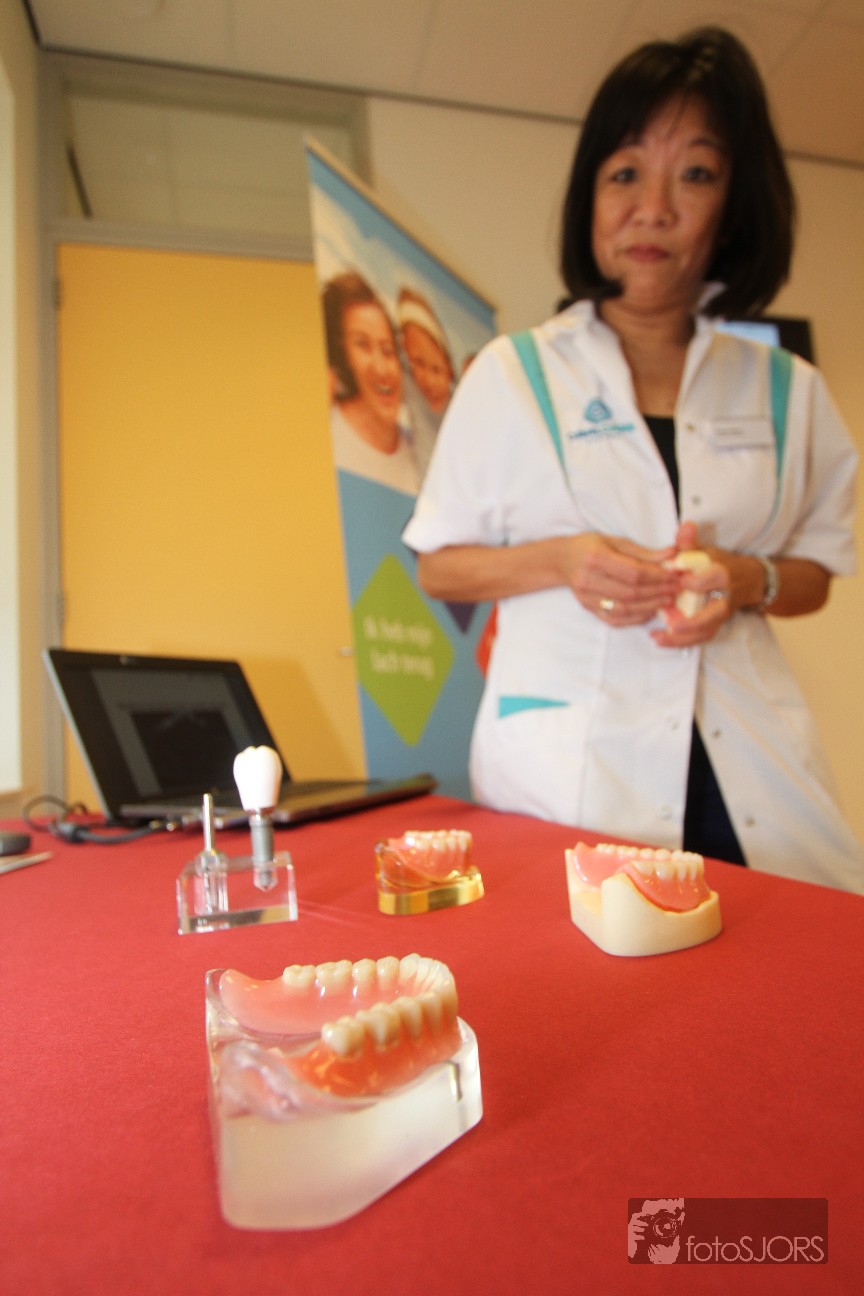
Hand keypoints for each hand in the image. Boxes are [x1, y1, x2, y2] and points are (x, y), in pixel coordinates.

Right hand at [556, 532, 678, 626]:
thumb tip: (672, 555)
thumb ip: (643, 552)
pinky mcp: (588, 608)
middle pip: (631, 592)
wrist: (561, 560)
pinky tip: (649, 611)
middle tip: (675, 589)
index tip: (674, 576)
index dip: (657, 576)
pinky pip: (614, 619)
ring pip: (624, 608)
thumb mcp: (615, 541)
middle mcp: (589, 579)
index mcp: (596, 557)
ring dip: (649, 607)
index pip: (633, 572)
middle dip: (657, 592)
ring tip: (666, 601)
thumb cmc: (589, 546)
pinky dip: (635, 618)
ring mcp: (587, 597)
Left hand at [651, 521, 732, 647]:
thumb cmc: (720, 563)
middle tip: (670, 625)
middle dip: (693, 622)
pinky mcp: (715, 625)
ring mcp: (721, 614)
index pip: (713, 579)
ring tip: (658, 638)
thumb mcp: (706, 550)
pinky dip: (682, 642)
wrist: (748, 580)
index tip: (676, 581)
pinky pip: (701, 637)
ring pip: (706, 631)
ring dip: (683, 638)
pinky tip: (660, 640)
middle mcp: (724, 597)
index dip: (696, 581)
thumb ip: (691, 542)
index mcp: (723, 575)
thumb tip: (685, 526)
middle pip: (713, 614)